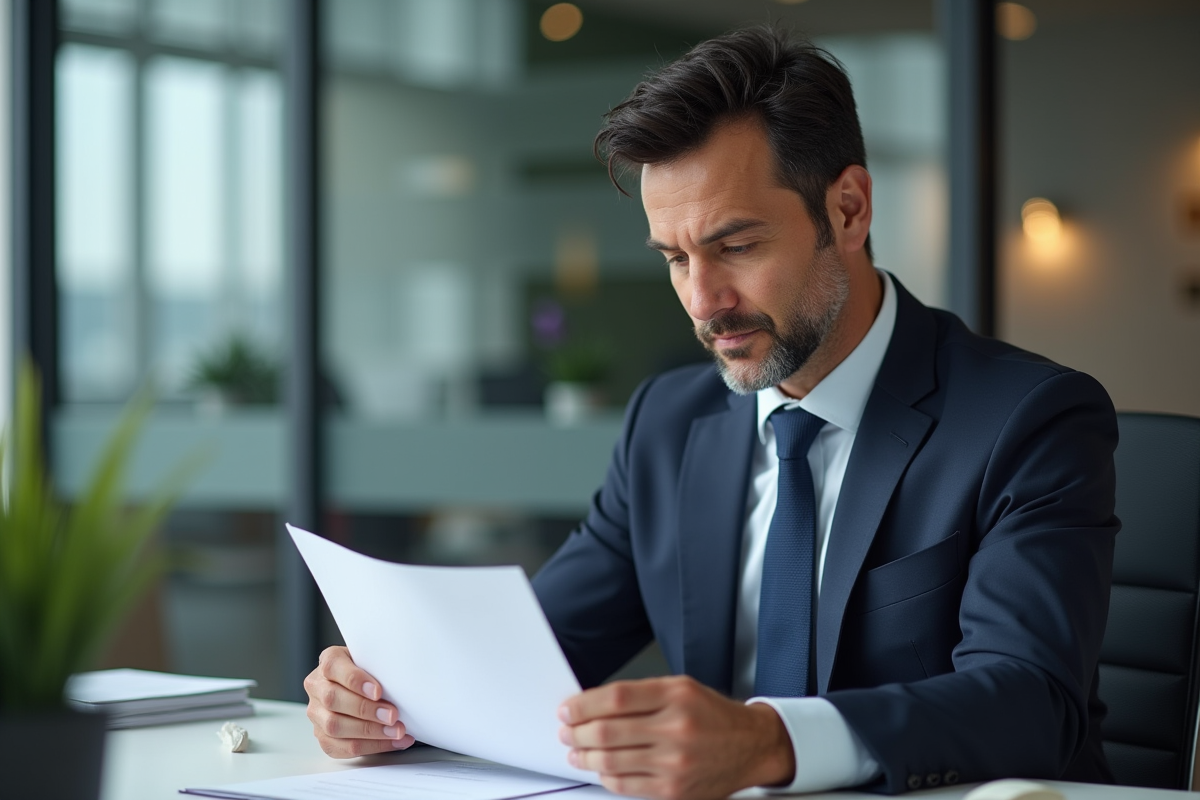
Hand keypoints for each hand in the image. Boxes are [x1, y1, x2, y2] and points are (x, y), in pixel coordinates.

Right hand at [304, 645, 415, 756]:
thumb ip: (380, 666)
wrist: (363, 687)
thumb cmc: (372, 672)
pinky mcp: (324, 736)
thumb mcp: (375, 660)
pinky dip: (372, 746)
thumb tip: (404, 680)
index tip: (378, 691)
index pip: (333, 667)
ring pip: (335, 726)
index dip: (355, 680)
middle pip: (333, 699)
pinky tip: (393, 742)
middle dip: (366, 710)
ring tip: (397, 731)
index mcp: (329, 661)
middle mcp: (317, 687)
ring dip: (370, 732)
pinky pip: (343, 747)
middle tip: (392, 715)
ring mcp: (317, 714)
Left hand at [557, 675, 794, 799]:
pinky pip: (626, 785)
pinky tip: (601, 769)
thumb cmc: (713, 715)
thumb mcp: (681, 688)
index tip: (568, 709)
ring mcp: (675, 763)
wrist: (750, 746)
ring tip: (576, 752)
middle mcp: (676, 728)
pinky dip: (606, 777)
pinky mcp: (674, 790)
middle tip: (566, 732)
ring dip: (585, 756)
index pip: (615, 698)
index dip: (583, 705)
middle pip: (608, 731)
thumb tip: (593, 705)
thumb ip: (640, 694)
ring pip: (611, 761)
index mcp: (676, 696)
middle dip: (577, 733)